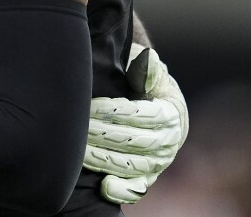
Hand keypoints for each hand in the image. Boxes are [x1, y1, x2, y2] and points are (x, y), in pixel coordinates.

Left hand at [85, 43, 188, 204]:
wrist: (150, 102)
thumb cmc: (143, 83)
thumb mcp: (147, 71)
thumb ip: (146, 69)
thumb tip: (148, 59)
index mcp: (171, 114)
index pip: (143, 114)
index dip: (116, 111)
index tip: (92, 106)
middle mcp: (168, 142)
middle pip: (135, 141)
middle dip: (103, 134)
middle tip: (79, 127)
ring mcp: (158, 163)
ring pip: (132, 165)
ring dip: (105, 160)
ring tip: (79, 152)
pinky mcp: (147, 177)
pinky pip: (136, 189)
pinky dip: (122, 190)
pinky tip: (104, 187)